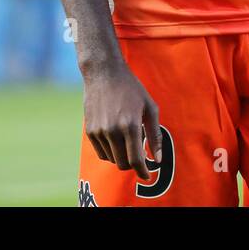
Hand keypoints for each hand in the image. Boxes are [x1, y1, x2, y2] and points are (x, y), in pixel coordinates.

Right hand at [82, 62, 161, 179]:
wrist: (104, 74)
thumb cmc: (131, 89)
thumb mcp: (149, 108)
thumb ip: (155, 135)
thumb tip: (158, 158)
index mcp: (130, 125)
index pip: (135, 159)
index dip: (142, 171)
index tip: (147, 176)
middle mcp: (112, 130)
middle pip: (122, 163)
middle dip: (132, 165)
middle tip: (139, 156)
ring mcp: (99, 131)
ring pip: (111, 159)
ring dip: (121, 157)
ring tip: (128, 141)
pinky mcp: (90, 131)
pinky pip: (101, 153)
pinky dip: (111, 152)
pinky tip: (117, 139)